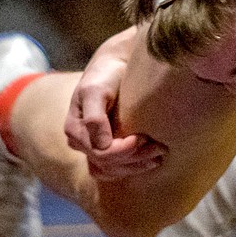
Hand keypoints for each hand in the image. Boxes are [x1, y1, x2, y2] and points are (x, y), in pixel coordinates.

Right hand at [64, 30, 165, 178]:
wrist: (114, 66)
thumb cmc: (105, 75)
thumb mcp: (95, 90)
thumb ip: (94, 116)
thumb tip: (101, 145)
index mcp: (75, 129)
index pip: (99, 153)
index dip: (123, 150)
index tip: (143, 137)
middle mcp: (81, 141)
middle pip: (106, 164)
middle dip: (135, 158)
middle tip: (160, 148)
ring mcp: (92, 146)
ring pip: (109, 170)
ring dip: (134, 168)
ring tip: (158, 158)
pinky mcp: (105, 147)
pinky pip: (114, 168)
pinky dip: (131, 168)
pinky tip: (149, 161)